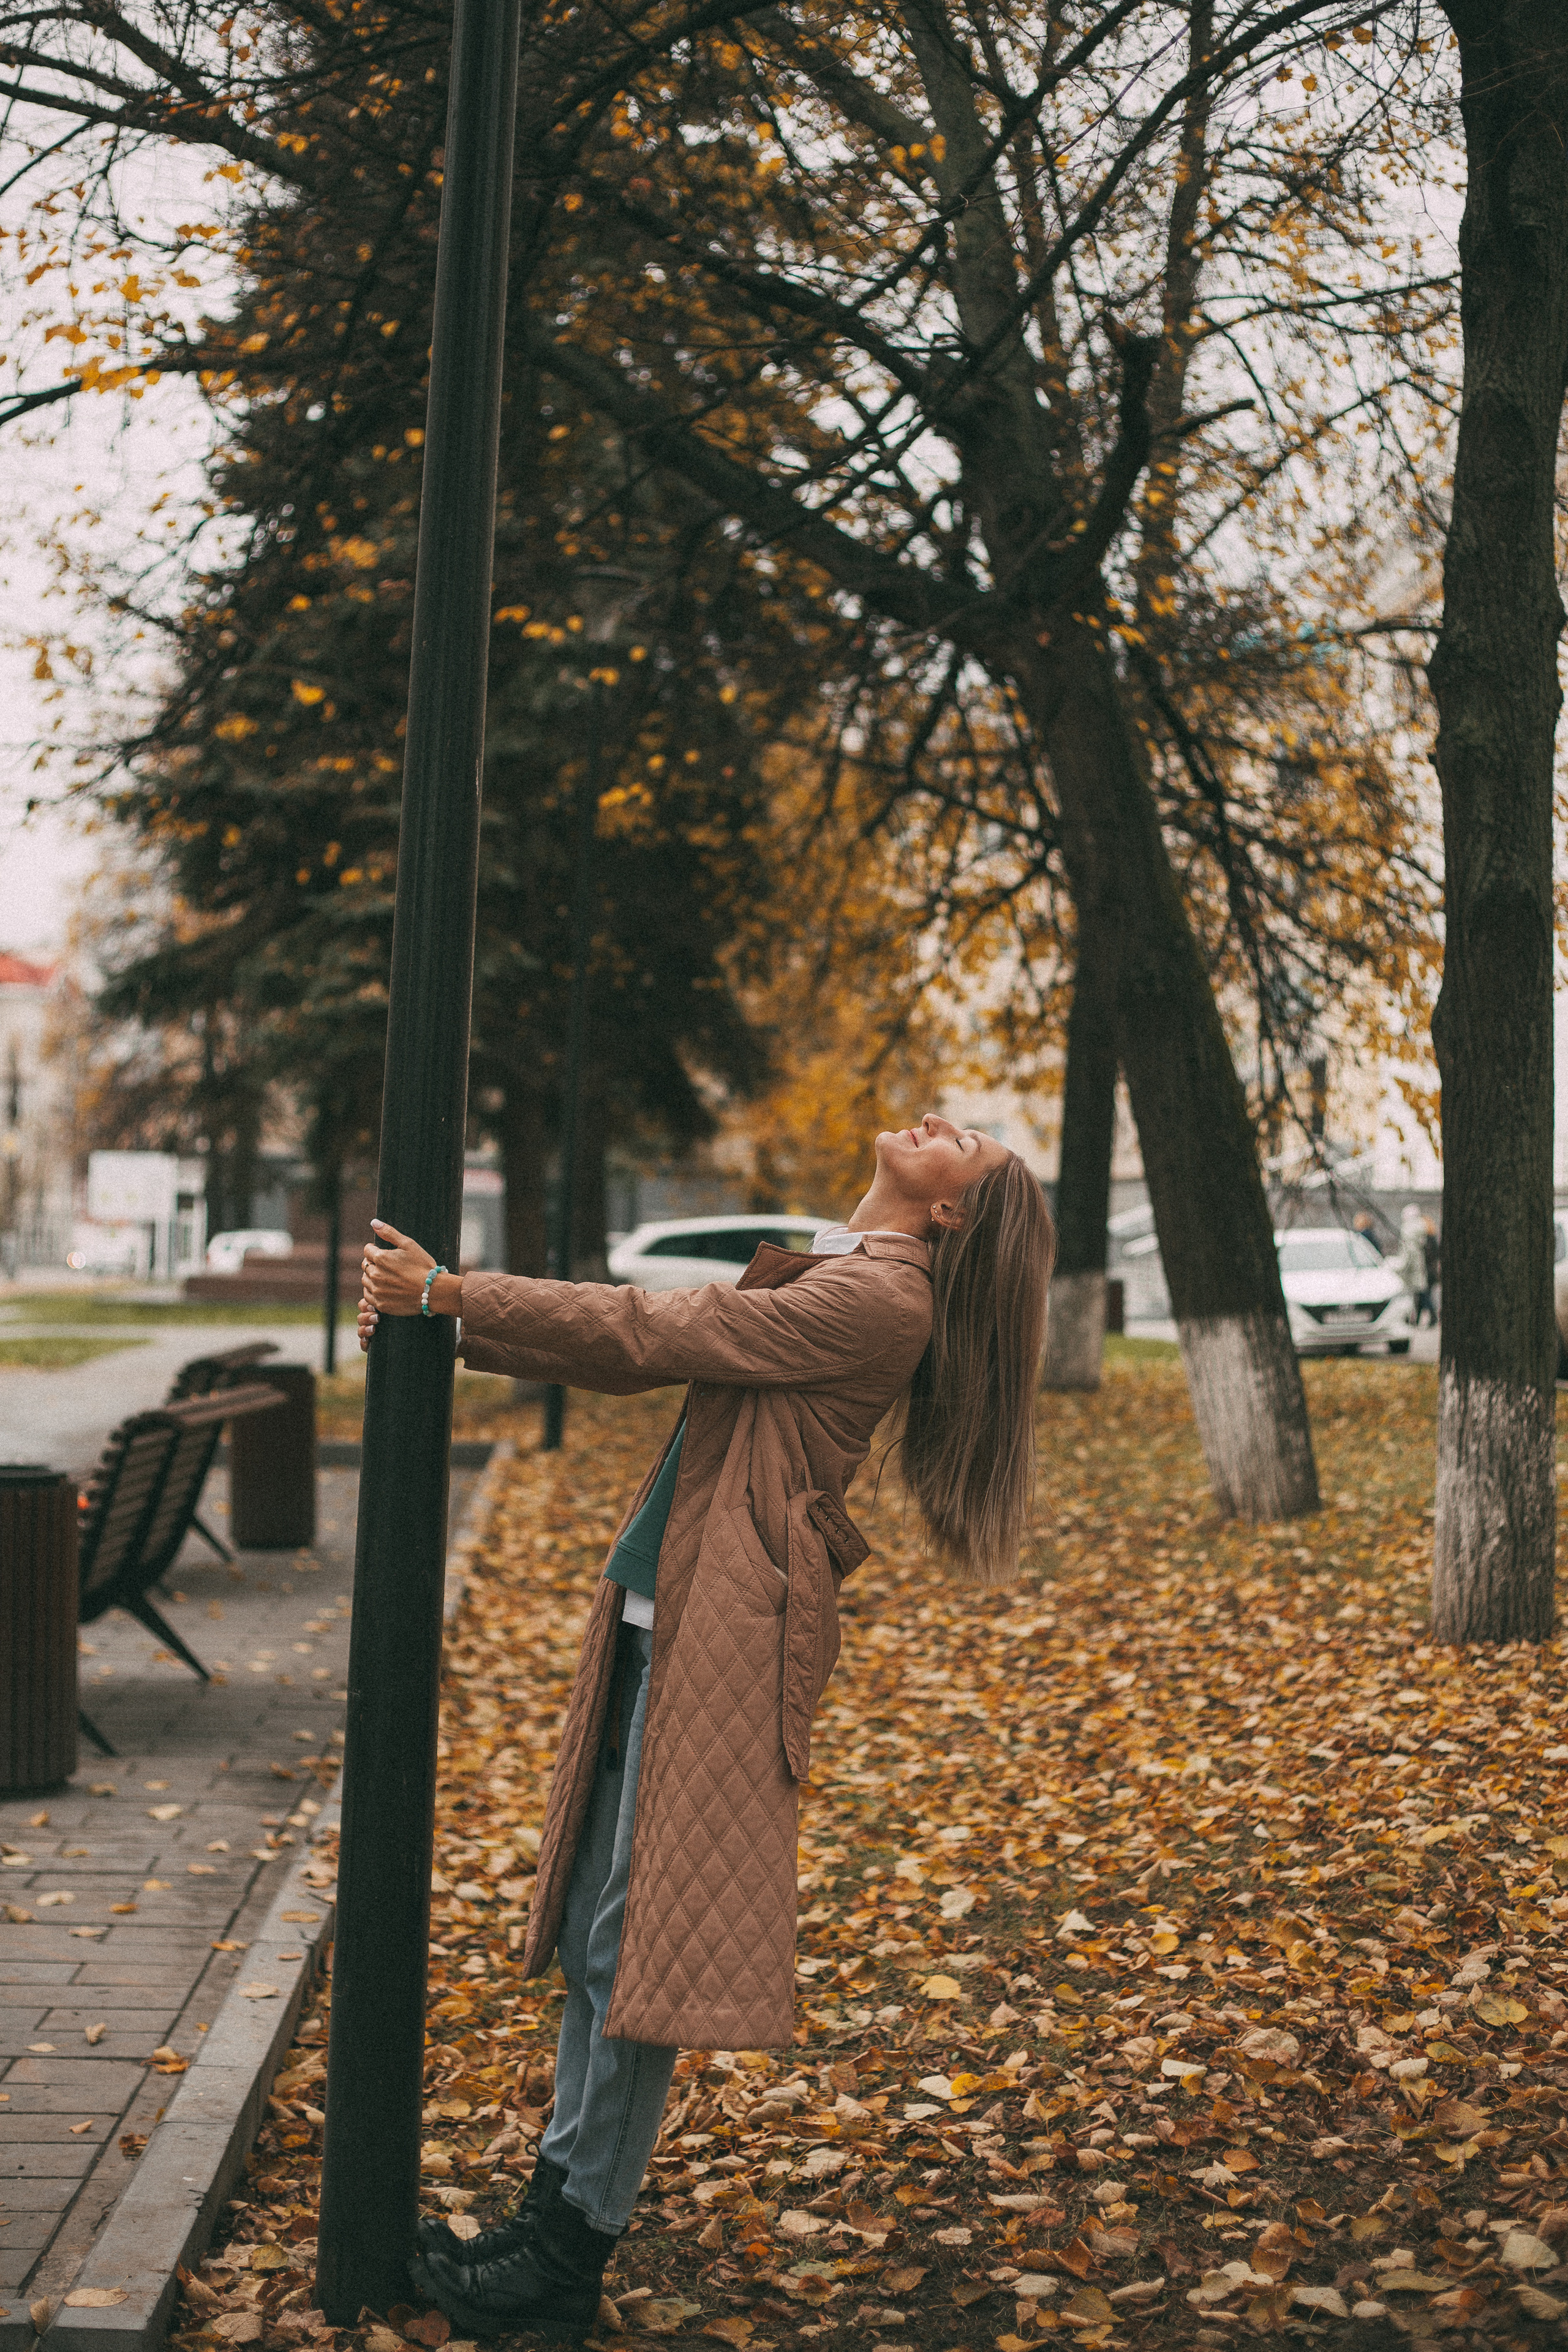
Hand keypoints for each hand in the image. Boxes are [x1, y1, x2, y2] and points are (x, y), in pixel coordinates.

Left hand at [359, 1218, 435, 1341]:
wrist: (434, 1291)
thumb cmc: (423, 1266)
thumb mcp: (409, 1244)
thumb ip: (389, 1233)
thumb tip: (373, 1222)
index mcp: (381, 1258)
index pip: (367, 1250)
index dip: (376, 1250)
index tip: (386, 1254)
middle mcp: (375, 1274)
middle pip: (365, 1265)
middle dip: (374, 1264)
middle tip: (390, 1267)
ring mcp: (377, 1291)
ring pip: (365, 1281)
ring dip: (372, 1278)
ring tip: (388, 1278)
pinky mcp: (381, 1304)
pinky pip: (368, 1296)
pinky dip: (373, 1292)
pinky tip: (385, 1289)